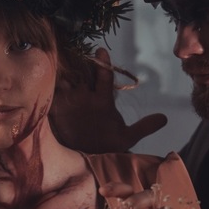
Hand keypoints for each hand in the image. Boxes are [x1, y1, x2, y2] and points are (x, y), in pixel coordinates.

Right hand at [50, 47, 167, 153]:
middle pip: (82, 73)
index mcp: (102, 100)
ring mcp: (71, 102)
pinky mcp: (56, 110)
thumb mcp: (127, 138)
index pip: (104, 77)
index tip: (101, 50)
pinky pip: (51, 94)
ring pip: (66, 80)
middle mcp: (86, 96)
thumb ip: (144, 127)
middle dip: (78, 61)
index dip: (103, 63)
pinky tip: (43, 75)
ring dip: (62, 70)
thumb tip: (165, 118)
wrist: (89, 159)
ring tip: (57, 57)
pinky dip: (46, 84)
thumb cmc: (108, 146)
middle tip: (74, 49)